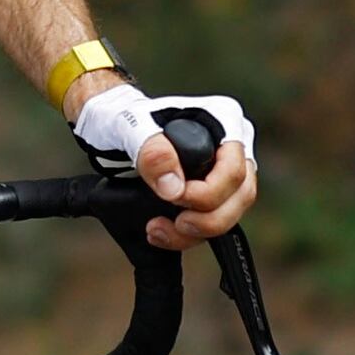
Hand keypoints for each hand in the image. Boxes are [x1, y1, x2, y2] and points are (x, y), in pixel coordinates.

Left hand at [73, 82, 259, 249]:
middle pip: (242, 195)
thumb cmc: (126, 119)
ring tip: (157, 230)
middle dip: (208, 220)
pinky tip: (162, 232)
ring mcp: (225, 171)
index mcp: (224, 119)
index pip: (234, 169)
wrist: (112, 130)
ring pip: (230, 214)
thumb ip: (153, 153)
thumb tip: (174, 189)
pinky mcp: (211, 194)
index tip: (171, 198)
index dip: (207, 193)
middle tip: (175, 224)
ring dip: (196, 233)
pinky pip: (212, 221)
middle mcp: (231, 146)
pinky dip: (188, 236)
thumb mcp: (131, 127)